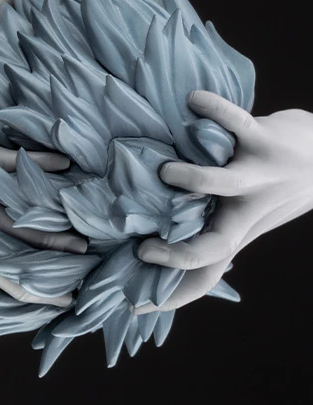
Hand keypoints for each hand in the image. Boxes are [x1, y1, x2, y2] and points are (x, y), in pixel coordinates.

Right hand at [136, 90, 312, 311]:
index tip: (134, 304)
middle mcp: (248, 209)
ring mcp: (259, 175)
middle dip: (180, 254)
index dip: (173, 296)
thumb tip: (149, 234)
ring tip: (166, 172)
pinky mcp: (264, 138)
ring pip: (226, 184)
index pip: (206, 272)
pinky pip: (237, 123)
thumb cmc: (269, 186)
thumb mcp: (243, 214)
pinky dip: (215, 110)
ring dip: (194, 180)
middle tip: (144, 249)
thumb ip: (206, 222)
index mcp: (240, 229)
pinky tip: (193, 99)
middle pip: (217, 245)